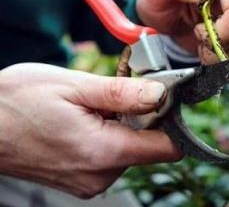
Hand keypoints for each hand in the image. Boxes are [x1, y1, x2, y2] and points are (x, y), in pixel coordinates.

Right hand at [0, 63, 181, 197]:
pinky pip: (111, 157)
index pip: (168, 147)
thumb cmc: (16, 102)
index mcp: (103, 152)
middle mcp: (100, 175)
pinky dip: (108, 136)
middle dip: (142, 117)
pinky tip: (86, 120)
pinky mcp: (81, 180)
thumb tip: (161, 94)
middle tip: (116, 93)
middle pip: (150, 147)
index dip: (172, 119)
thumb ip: (122, 93)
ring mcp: (90, 182)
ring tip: (93, 107)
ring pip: (130, 150)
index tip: (163, 97)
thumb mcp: (73, 86)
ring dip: (122, 125)